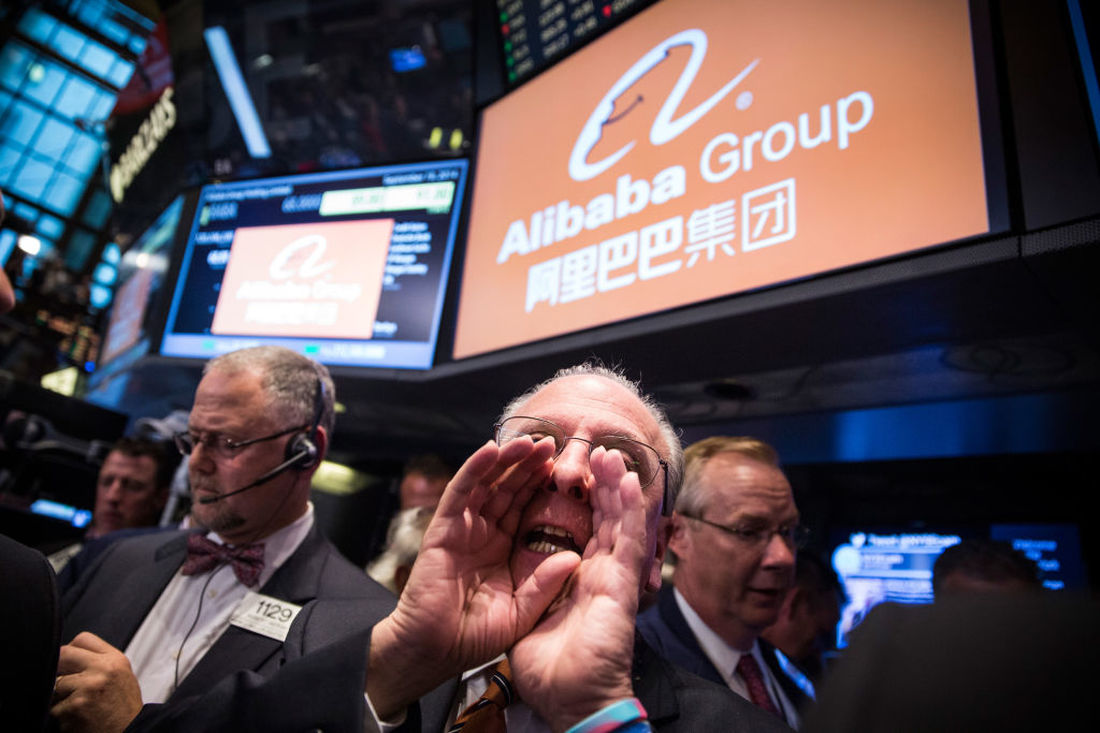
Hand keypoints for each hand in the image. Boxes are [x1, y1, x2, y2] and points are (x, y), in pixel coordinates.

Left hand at [51, 632, 142, 732]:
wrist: (130, 731)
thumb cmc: (124, 708)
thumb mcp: (121, 675)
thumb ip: (100, 662)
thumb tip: (70, 656)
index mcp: (115, 660)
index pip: (83, 639)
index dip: (72, 650)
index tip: (70, 662)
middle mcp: (103, 669)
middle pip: (63, 654)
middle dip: (58, 668)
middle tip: (62, 681)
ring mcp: (88, 687)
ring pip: (55, 683)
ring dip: (59, 696)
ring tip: (76, 704)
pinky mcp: (76, 706)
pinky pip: (54, 707)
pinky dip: (61, 714)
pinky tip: (76, 717)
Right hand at [367, 437, 578, 716]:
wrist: (435, 652)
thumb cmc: (475, 636)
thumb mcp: (522, 611)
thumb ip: (544, 584)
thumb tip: (573, 558)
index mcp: (502, 547)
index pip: (525, 507)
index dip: (543, 486)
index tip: (566, 467)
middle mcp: (483, 532)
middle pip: (508, 488)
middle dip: (529, 465)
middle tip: (552, 443)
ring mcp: (462, 528)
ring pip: (488, 483)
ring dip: (507, 459)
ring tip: (530, 440)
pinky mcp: (443, 529)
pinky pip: (460, 492)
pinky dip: (475, 468)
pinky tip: (491, 449)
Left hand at [509, 447, 646, 731]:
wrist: (570, 701)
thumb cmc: (552, 671)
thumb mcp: (532, 617)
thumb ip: (536, 587)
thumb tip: (530, 569)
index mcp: (579, 580)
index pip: (581, 530)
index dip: (578, 501)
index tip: (570, 473)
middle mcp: (600, 574)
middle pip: (604, 518)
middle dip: (601, 485)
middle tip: (598, 453)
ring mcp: (614, 578)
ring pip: (621, 521)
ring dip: (618, 486)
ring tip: (613, 455)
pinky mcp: (622, 585)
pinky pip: (629, 540)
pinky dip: (632, 509)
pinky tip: (629, 481)